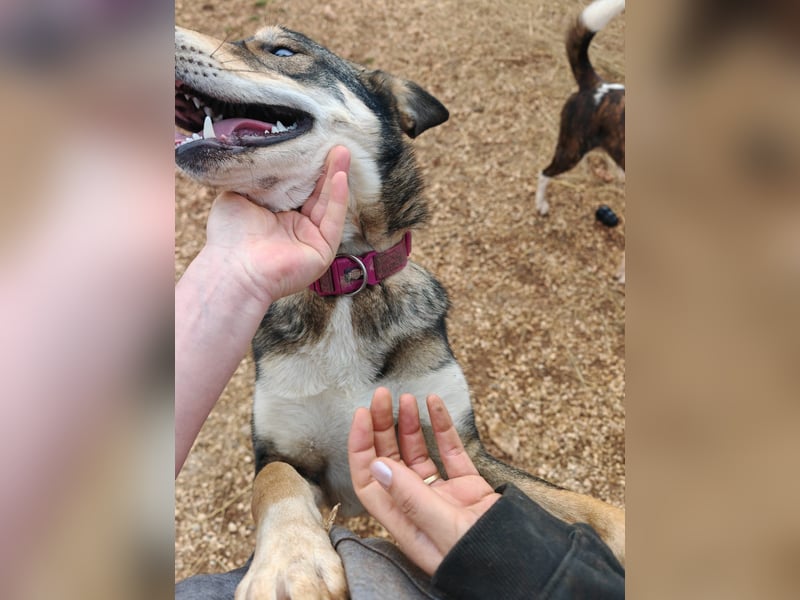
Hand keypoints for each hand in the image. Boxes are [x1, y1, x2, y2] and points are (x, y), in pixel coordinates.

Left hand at [203, 145, 350, 304]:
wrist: (234, 268)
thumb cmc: (229, 235)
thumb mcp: (236, 194)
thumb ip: (253, 178)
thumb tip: (262, 157)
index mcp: (275, 217)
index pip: (298, 188)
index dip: (306, 168)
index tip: (311, 144)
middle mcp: (295, 228)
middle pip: (316, 193)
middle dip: (326, 168)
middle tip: (333, 143)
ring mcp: (310, 240)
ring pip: (327, 203)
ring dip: (337, 177)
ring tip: (342, 151)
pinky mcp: (322, 250)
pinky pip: (333, 220)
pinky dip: (338, 198)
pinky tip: (340, 177)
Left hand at [348, 388, 500, 574]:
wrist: (525, 564)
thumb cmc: (479, 558)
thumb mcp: (442, 528)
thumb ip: (410, 496)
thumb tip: (378, 466)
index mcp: (404, 521)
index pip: (370, 480)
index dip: (361, 447)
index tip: (362, 416)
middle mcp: (418, 506)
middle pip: (390, 460)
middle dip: (383, 427)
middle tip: (381, 397)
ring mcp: (443, 494)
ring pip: (418, 452)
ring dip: (409, 424)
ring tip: (406, 398)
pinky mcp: (468, 485)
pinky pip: (450, 451)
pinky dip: (442, 427)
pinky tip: (434, 405)